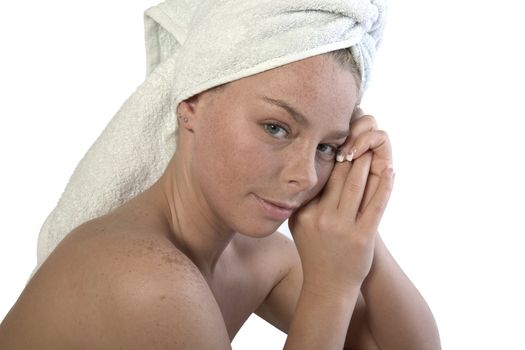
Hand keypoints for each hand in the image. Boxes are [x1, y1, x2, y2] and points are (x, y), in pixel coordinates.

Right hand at [288, 109, 393, 294]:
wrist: (328, 286)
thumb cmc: (315, 252)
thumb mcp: (299, 226)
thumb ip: (302, 202)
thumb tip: (308, 173)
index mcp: (305, 213)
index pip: (321, 177)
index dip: (331, 155)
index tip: (338, 138)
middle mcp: (322, 218)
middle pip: (339, 176)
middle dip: (351, 152)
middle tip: (359, 133)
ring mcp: (343, 228)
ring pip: (356, 185)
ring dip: (366, 162)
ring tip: (372, 145)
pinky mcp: (363, 237)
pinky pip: (376, 205)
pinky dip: (384, 186)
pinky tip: (389, 170)